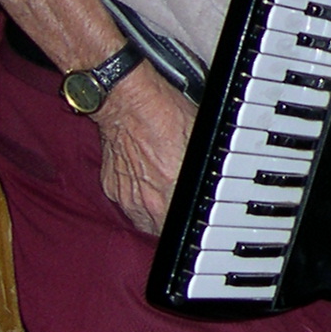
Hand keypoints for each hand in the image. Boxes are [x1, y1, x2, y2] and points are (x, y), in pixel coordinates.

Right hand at [92, 66, 197, 235]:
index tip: (201, 223)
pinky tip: (149, 184)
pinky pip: (129, 206)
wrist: (127, 102)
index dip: (195, 226)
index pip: (186, 227)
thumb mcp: (201, 139)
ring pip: (145, 222)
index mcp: (174, 190)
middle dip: (175, 223)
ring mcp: (127, 196)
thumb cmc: (164, 113)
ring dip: (157, 215)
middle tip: (185, 210)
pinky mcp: (112, 189)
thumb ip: (206, 165)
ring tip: (167, 198)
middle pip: (164, 229)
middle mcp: (148, 200)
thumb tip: (218, 179)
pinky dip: (139, 199)